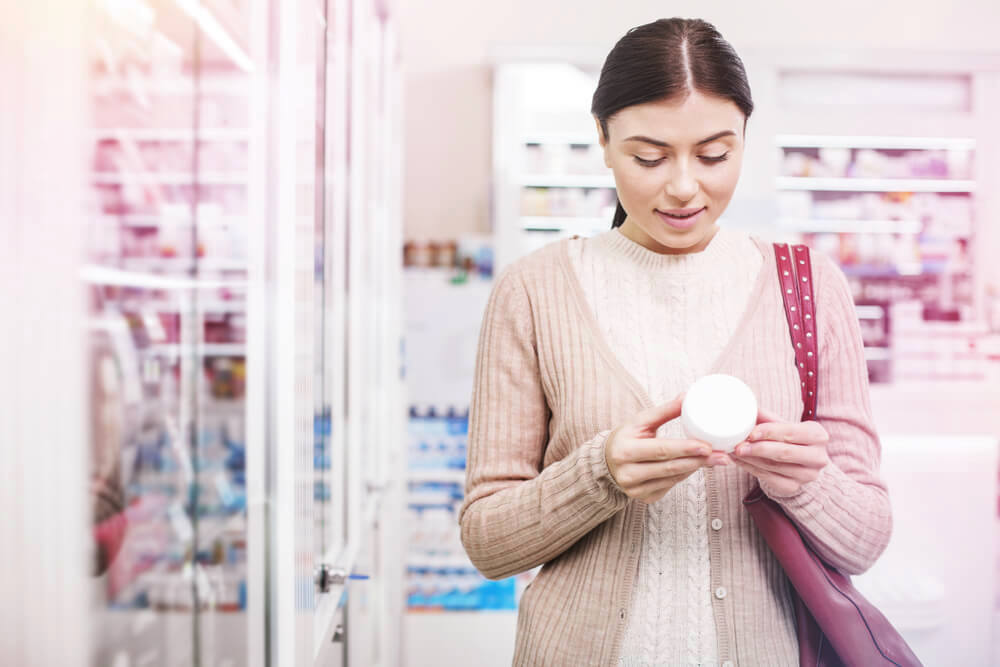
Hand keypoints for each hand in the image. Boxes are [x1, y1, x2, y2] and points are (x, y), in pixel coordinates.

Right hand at [605, 394, 730, 503]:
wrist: (605, 461)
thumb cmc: (626, 437)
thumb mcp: (640, 421)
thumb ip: (664, 411)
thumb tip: (687, 396)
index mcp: (625, 450)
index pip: (661, 450)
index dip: (685, 448)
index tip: (708, 446)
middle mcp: (628, 473)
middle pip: (670, 467)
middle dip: (699, 461)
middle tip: (723, 456)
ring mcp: (635, 489)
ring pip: (673, 479)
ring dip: (696, 468)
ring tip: (716, 459)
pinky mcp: (643, 498)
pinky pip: (670, 486)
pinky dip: (684, 475)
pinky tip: (695, 466)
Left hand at [726, 407, 829, 496]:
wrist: (801, 463)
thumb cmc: (791, 438)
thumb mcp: (784, 425)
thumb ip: (767, 417)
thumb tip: (748, 408)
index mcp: (818, 435)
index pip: (791, 433)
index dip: (770, 432)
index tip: (751, 433)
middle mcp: (818, 457)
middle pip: (784, 452)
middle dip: (758, 448)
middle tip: (738, 446)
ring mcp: (807, 475)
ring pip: (774, 466)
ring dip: (750, 458)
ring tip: (735, 450)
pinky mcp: (794, 487)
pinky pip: (768, 478)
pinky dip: (750, 468)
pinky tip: (739, 460)